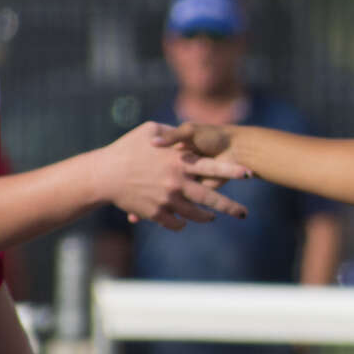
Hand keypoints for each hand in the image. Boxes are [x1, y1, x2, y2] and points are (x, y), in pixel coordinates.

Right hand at [100, 122, 247, 229]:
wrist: (104, 175)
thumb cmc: (125, 149)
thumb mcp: (149, 130)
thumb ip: (171, 132)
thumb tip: (183, 131)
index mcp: (179, 162)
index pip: (212, 168)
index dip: (232, 171)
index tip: (249, 174)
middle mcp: (177, 183)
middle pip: (210, 199)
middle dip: (230, 207)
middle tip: (244, 213)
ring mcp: (167, 200)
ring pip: (195, 215)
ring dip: (205, 217)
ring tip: (212, 217)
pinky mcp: (156, 213)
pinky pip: (176, 224)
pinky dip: (182, 223)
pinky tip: (184, 221)